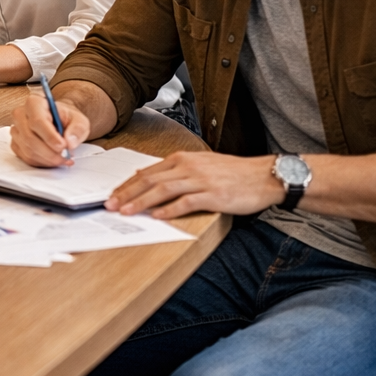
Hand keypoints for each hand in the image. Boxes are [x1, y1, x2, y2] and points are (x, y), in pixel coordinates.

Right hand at [10, 93, 91, 166]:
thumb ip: (77, 129)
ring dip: (47, 159)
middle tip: (65, 156)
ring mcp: (16, 130)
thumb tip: (69, 142)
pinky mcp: (16, 144)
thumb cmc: (66, 119)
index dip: (49, 136)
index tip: (63, 146)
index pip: (37, 121)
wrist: (60, 122)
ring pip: (28, 150)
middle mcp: (21, 115)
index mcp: (34, 103)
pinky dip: (42, 162)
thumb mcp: (80, 120)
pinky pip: (26, 157)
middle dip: (50, 152)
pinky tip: (53, 159)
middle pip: (30, 138)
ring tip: (62, 158)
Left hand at [106, 153, 284, 218]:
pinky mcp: (213, 194)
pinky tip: (158, 216)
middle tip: (110, 205)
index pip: (147, 172)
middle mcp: (188, 167)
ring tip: (126, 211)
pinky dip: (170, 210)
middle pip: (150, 180)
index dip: (127, 185)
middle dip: (127, 194)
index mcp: (183, 159)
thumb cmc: (233, 173)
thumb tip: (148, 176)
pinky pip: (186, 202)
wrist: (264, 176)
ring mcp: (200, 180)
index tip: (113, 195)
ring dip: (141, 202)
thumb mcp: (200, 165)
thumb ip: (175, 171)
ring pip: (163, 190)